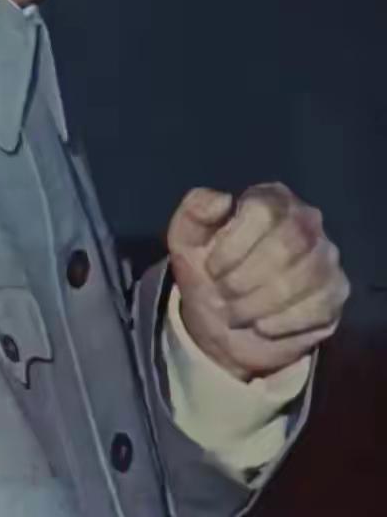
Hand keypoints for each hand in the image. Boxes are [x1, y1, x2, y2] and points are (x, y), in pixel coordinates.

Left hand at [167, 184, 349, 381]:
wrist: (225, 322)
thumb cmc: (207, 269)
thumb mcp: (185, 238)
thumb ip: (195, 211)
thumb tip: (223, 199)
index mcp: (269, 197)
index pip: (263, 211)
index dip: (233, 245)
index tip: (211, 268)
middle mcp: (306, 220)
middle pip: (285, 247)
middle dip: (244, 279)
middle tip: (222, 294)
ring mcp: (326, 256)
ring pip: (301, 279)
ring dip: (257, 304)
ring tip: (235, 312)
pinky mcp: (336, 293)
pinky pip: (316, 309)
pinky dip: (280, 323)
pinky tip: (260, 324)